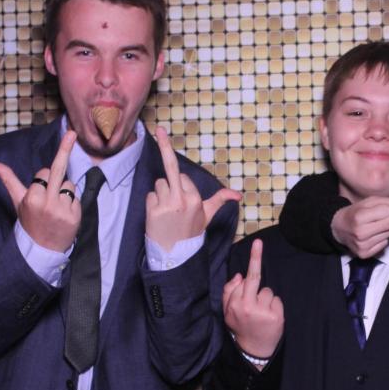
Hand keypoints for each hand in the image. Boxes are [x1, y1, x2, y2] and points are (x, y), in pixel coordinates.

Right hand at [0, 130, 79, 251]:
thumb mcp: (17, 200)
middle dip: (65, 149)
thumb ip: (8, 180)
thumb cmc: (30, 220)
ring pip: (69, 184)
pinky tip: (65, 213)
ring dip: (64, 190)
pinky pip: (77, 197)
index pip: (44, 171)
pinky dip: (72, 202)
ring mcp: (62, 210)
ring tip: (57, 206)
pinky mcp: (75, 216)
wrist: (42, 248)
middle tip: (73, 133)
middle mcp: (47, 203)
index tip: (40, 188)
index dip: (43, 177)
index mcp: (31, 197)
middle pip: (58, 169)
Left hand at [146, 127, 240, 250]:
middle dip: (167, 164)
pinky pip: (150, 195)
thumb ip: (220, 200)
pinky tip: (158, 217)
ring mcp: (167, 204)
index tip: (181, 198)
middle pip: (170, 173)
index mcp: (196, 198)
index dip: (181, 186)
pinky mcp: (153, 211)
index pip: (183, 176)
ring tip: (166, 213)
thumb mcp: (207, 215)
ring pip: (159, 184)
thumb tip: (238, 195)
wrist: (176, 254)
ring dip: (160, 195)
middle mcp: (182, 199)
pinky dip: (152, 204)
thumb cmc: (191, 232)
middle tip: (161, 135)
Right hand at [223, 239, 283, 358]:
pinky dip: (274, 306)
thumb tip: (240, 275)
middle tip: (258, 243)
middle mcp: (248, 307)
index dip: (253, 259)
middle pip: (256, 279)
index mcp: (236, 304)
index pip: (245, 278)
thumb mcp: (228, 311)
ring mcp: (264, 312)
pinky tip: (269, 317)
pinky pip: (277, 301)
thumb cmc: (240, 326)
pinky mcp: (276, 317)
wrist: (253, 350)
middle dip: (256, 258)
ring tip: (261, 312)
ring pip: (268, 291)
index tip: (257, 242)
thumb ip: (229, 292)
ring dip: (265, 298)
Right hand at [332, 197, 388, 258]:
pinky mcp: (364, 254)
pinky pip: (385, 244)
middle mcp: (361, 232)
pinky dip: (382, 239)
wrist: (338, 228)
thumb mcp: (367, 201)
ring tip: (372, 226)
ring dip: (386, 229)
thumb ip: (384, 202)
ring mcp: (362, 245)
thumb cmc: (356, 212)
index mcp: (360, 217)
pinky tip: (371, 236)